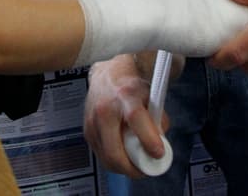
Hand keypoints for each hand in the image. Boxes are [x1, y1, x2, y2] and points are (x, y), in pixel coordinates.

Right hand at [82, 55, 168, 176]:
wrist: (107, 76)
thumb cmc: (130, 87)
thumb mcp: (151, 96)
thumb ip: (159, 119)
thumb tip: (161, 143)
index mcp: (124, 96)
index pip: (135, 119)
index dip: (148, 140)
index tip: (159, 153)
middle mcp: (104, 109)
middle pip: (115, 151)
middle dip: (133, 168)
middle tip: (146, 170)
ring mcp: (92, 122)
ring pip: (107, 158)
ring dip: (123, 168)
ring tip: (136, 166)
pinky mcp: (87, 131)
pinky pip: (100, 155)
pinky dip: (113, 160)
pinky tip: (123, 157)